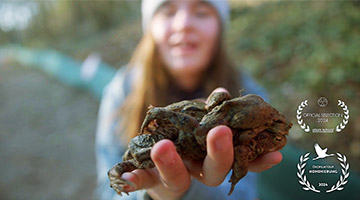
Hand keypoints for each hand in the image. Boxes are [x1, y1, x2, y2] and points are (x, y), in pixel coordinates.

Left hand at [119, 126, 281, 199]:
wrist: (159, 169)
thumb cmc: (187, 144)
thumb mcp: (202, 125)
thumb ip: (213, 113)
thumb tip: (221, 93)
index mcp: (214, 160)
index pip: (239, 162)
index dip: (257, 161)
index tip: (275, 153)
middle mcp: (196, 173)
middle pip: (212, 173)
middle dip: (219, 154)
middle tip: (221, 132)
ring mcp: (173, 179)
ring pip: (176, 178)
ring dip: (170, 163)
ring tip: (162, 147)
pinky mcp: (150, 180)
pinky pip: (142, 181)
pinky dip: (135, 179)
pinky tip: (126, 177)